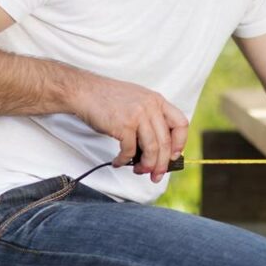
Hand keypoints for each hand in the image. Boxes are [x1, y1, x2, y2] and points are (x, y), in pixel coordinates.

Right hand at [69, 75, 188, 182]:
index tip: (172, 156)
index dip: (180, 143)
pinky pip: (129, 151)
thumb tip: (158, 148)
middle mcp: (151, 107)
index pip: (181, 124)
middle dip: (162, 164)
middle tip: (156, 175)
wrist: (85, 91)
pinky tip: (118, 162)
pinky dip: (124, 160)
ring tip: (139, 171)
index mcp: (158, 101)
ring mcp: (138, 115)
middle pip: (165, 142)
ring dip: (146, 165)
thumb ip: (151, 118)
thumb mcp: (138, 100)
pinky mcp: (123, 125)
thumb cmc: (109, 99)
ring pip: (152, 149)